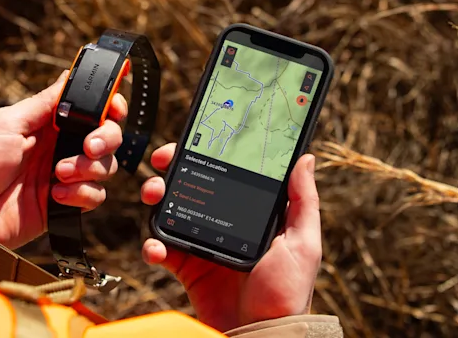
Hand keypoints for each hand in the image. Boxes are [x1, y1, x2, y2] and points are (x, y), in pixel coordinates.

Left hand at [0, 71, 126, 249]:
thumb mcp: (8, 125)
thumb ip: (44, 104)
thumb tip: (68, 76)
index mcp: (48, 122)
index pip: (91, 108)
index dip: (110, 104)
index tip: (114, 106)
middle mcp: (60, 146)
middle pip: (108, 135)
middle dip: (107, 137)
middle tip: (90, 145)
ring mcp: (64, 176)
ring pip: (106, 166)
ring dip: (90, 167)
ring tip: (59, 173)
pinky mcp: (64, 205)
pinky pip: (94, 197)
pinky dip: (81, 194)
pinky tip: (55, 195)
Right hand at [141, 144, 321, 331]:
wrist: (260, 334)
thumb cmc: (289, 293)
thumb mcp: (303, 243)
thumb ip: (303, 202)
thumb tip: (305, 158)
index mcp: (250, 213)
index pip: (226, 173)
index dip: (208, 153)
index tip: (194, 139)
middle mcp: (223, 222)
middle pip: (193, 184)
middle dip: (173, 168)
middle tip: (163, 161)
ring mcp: (202, 242)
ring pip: (171, 209)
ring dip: (157, 198)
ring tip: (153, 195)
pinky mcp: (186, 266)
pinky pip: (162, 248)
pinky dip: (152, 244)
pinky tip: (155, 246)